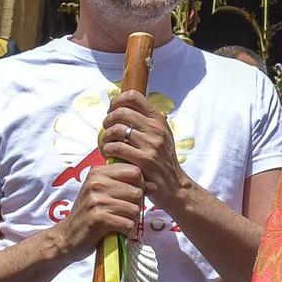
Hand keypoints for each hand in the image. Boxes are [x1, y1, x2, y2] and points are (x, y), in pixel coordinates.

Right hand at [54, 160, 144, 256]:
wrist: (67, 238)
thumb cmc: (90, 215)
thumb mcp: (104, 194)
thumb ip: (128, 186)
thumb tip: (155, 185)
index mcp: (97, 172)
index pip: (135, 171)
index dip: (140, 186)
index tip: (131, 198)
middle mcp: (95, 182)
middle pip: (137, 191)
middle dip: (136, 206)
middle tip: (125, 215)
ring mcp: (95, 200)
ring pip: (134, 209)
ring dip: (132, 220)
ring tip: (121, 224)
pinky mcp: (97, 218)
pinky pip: (127, 223)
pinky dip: (127, 231)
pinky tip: (119, 232)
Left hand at [101, 91, 189, 209]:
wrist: (174, 185)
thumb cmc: (163, 160)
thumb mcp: (162, 135)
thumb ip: (147, 121)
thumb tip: (124, 106)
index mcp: (158, 119)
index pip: (134, 96)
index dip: (117, 100)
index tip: (112, 109)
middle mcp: (156, 129)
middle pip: (121, 112)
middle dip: (108, 119)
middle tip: (107, 128)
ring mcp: (151, 145)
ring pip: (116, 130)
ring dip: (106, 136)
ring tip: (108, 142)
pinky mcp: (144, 160)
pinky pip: (117, 148)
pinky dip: (108, 150)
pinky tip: (109, 153)